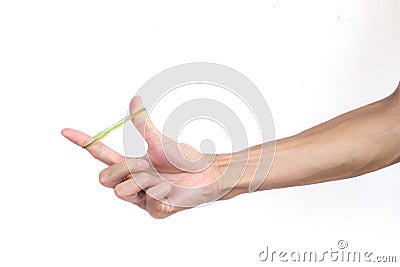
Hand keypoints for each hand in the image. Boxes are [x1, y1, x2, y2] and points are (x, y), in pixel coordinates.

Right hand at [62, 96, 236, 217]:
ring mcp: (143, 199)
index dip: (84, 143)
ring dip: (144, 179)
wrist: (209, 173)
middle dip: (123, 168)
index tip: (65, 130)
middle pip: (104, 179)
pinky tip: (173, 190)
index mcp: (131, 166)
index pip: (102, 155)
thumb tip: (134, 98)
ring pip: (121, 191)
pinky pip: (150, 201)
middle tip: (146, 165)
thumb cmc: (185, 158)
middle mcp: (133, 183)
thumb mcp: (160, 141)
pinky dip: (163, 191)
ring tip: (162, 178)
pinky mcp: (156, 212)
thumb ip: (143, 124)